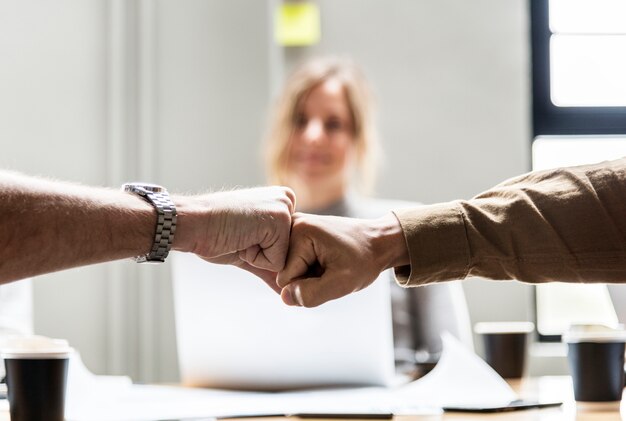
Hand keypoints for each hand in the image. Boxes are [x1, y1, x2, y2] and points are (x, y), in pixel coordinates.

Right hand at [174, 186, 295, 290]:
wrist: (193, 224)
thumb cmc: (216, 234)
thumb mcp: (250, 249)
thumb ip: (272, 264)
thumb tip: (286, 291)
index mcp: (282, 201)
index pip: (288, 248)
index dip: (262, 253)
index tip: (243, 235)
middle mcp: (287, 200)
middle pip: (291, 254)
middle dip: (263, 256)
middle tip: (241, 235)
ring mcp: (285, 209)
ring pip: (285, 259)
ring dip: (258, 258)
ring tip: (241, 237)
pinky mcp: (280, 221)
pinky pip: (277, 263)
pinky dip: (255, 259)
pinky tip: (241, 238)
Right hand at [276, 212, 408, 306]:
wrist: (377, 242)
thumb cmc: (363, 259)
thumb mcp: (342, 283)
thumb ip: (311, 294)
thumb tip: (284, 297)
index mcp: (300, 232)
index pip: (285, 279)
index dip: (307, 285)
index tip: (330, 273)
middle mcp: (291, 224)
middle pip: (283, 273)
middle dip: (306, 279)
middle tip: (330, 269)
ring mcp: (293, 227)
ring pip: (287, 269)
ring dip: (307, 274)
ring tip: (328, 264)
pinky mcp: (296, 232)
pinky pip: (291, 263)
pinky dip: (307, 268)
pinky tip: (324, 261)